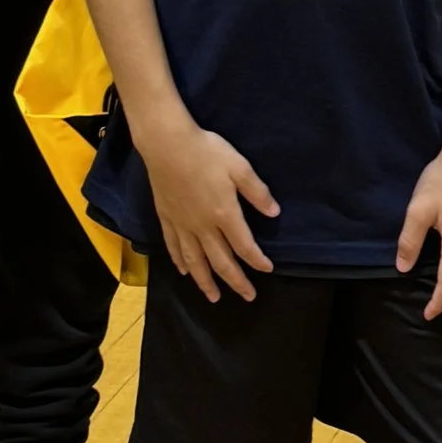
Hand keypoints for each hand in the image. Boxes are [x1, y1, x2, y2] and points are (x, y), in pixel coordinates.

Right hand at [141, 115, 278, 299]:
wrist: (167, 144)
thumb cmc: (207, 152)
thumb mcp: (239, 167)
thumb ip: (257, 192)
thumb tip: (274, 214)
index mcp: (225, 214)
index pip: (244, 246)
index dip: (257, 260)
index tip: (267, 269)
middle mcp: (203, 227)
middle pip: (221, 262)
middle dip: (236, 281)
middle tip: (248, 296)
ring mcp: (183, 225)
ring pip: (196, 262)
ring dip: (206, 282)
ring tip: (214, 297)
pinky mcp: (166, 219)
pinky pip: (174, 247)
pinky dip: (180, 262)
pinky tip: (184, 272)